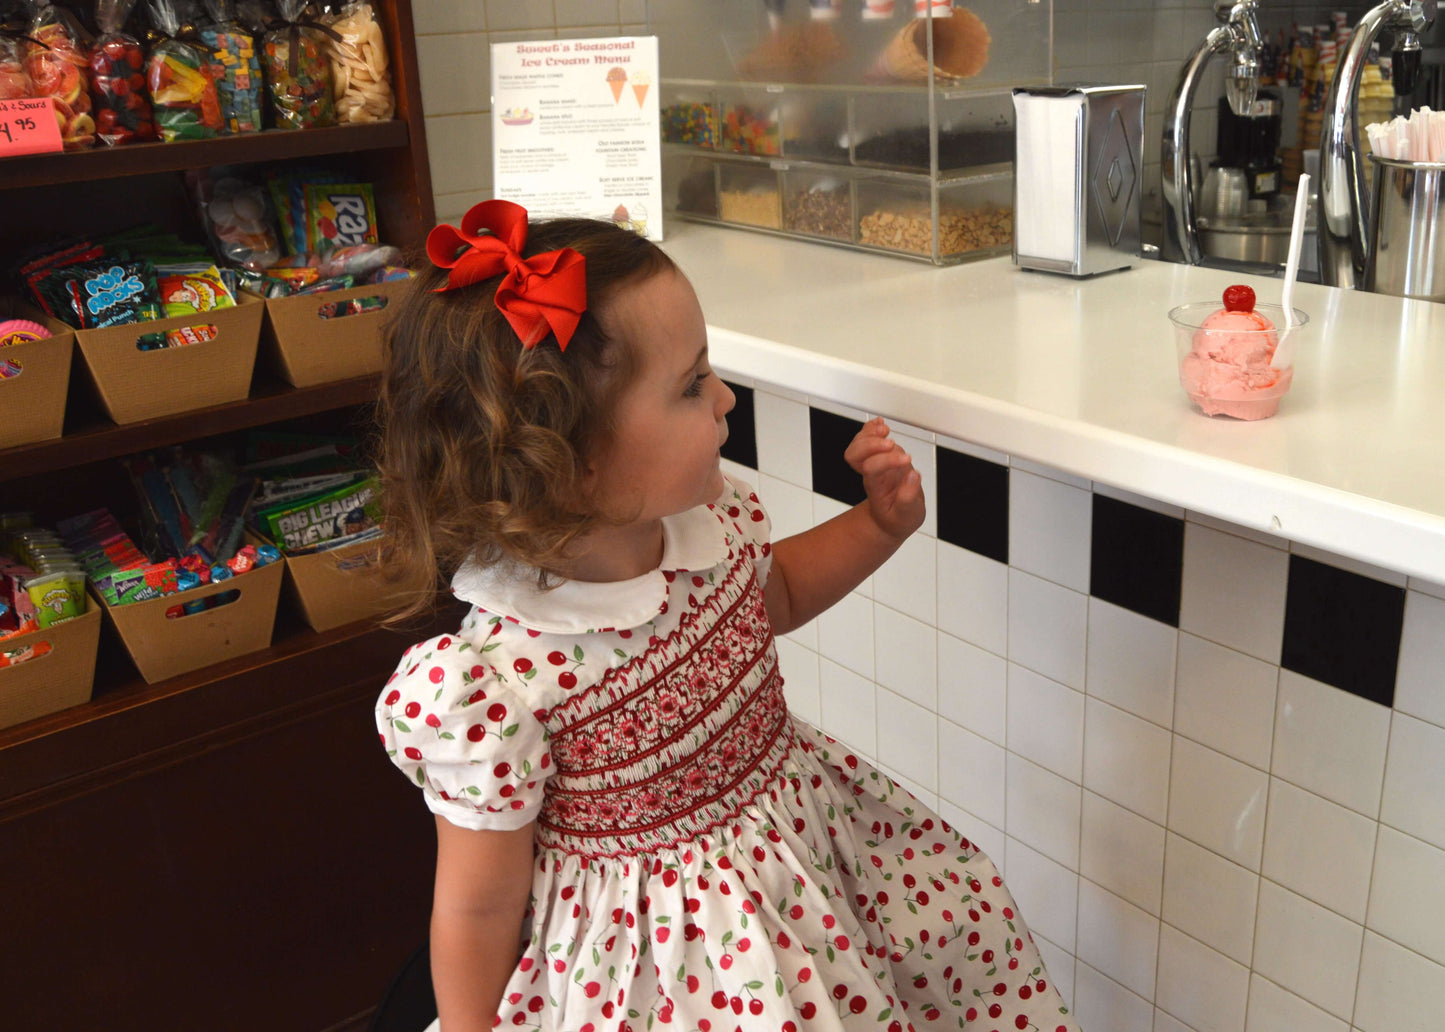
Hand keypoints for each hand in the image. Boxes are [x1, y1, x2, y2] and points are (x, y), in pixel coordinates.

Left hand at [845, 417, 924, 541]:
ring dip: (870, 434)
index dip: (887, 461)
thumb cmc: (898, 517)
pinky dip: (871, 428)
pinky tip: (880, 423)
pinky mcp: (879, 456)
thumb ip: (908, 498)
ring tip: (885, 430)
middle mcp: (871, 472)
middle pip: (855, 454)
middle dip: (871, 445)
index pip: (872, 468)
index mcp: (876, 487)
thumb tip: (913, 475)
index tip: (906, 462)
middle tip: (890, 444)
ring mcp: (873, 462)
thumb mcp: (907, 515)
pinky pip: (866, 439)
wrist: (890, 519)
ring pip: (859, 444)